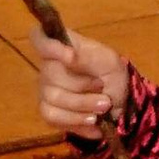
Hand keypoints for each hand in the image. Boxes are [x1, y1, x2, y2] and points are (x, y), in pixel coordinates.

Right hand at [32, 26, 128, 141]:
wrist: (119, 101)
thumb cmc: (111, 72)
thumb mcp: (107, 60)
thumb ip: (87, 57)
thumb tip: (69, 56)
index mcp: (62, 45)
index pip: (38, 36)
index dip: (48, 45)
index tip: (70, 55)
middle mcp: (48, 67)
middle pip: (50, 75)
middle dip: (81, 85)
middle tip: (102, 87)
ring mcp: (46, 91)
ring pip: (53, 100)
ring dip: (82, 105)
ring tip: (104, 107)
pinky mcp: (49, 112)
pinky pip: (53, 118)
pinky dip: (77, 122)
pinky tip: (94, 122)